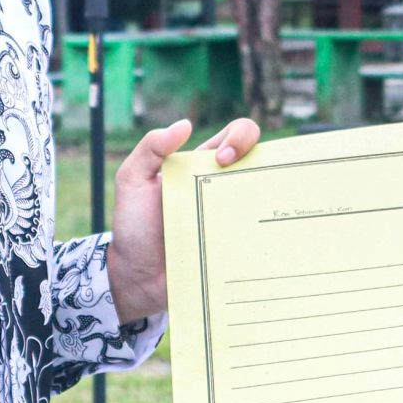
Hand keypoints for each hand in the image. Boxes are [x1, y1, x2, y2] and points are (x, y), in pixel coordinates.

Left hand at [108, 115, 259, 319]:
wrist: (137, 278)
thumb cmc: (134, 226)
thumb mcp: (132, 181)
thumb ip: (149, 149)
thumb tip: (185, 124)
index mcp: (201, 168)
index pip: (234, 137)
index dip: (239, 137)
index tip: (222, 159)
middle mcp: (223, 189)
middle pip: (262, 161)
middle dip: (263, 158)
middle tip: (238, 179)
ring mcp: (234, 218)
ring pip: (268, 197)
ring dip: (271, 195)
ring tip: (256, 208)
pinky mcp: (239, 246)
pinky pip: (263, 236)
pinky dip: (270, 233)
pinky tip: (263, 237)